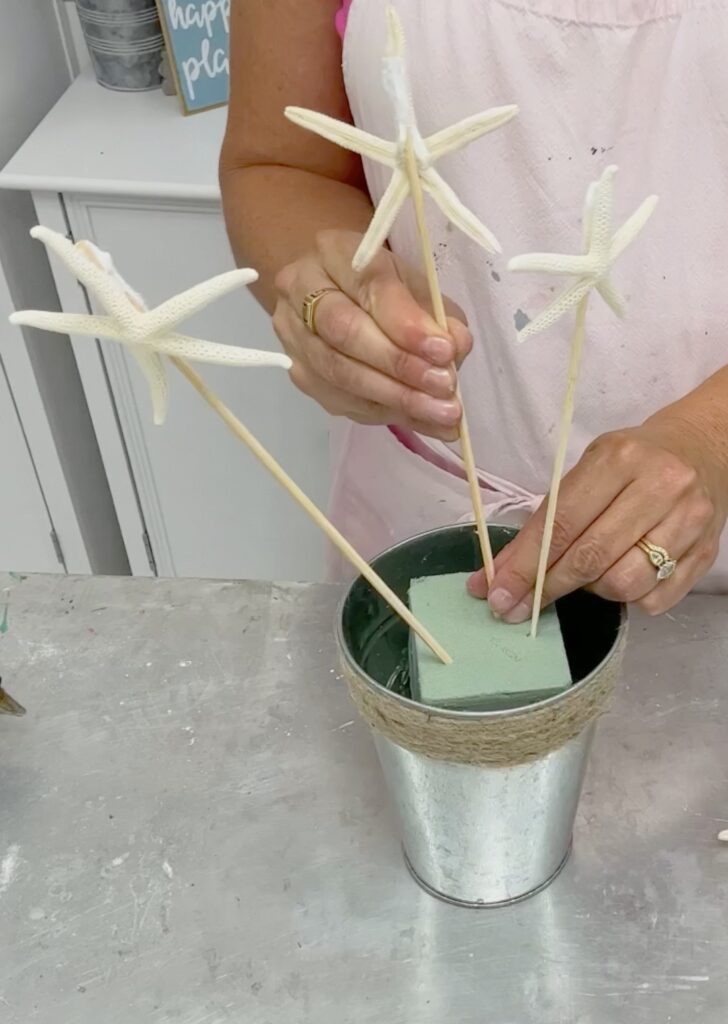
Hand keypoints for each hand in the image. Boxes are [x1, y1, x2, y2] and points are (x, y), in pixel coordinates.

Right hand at [273, 230, 471, 440]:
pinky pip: (341, 401)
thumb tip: (457, 347)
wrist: (335, 295)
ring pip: (340, 374)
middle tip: (444, 386)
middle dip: (400, 364)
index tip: (445, 350)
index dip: (407, 324)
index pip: (369, 287)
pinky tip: (422, 420)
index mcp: (333, 252)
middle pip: (345, 333)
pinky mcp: (300, 375)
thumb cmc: (381, 285)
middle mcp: (300, 291)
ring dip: (396, 397)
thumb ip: (437, 312)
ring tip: (441, 413)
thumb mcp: (415, 282)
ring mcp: (294, 337)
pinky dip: (387, 413)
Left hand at [469, 412, 727, 619]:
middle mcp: (659, 488)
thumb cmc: (632, 460)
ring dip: (591, 591)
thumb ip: (546, 519)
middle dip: (546, 588)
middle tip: (516, 608)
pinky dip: (627, 599)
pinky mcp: (706, 552)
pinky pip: (654, 599)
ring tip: (584, 576)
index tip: (497, 593)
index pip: (562, 524)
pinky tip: (619, 578)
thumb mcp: (587, 469)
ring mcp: (689, 522)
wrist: (701, 448)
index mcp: (619, 460)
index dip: (525, 565)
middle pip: (590, 558)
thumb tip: (501, 574)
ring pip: (623, 584)